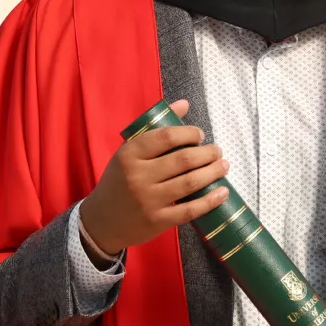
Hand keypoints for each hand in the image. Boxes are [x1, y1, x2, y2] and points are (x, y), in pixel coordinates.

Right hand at [80, 100, 229, 254]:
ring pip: (189, 183)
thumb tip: (184, 104)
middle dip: (207, 153)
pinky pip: (189, 210)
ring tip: (223, 165)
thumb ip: (156, 128)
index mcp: (129, 154)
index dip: (189, 133)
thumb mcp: (129, 152)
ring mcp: (148, 201)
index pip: (166, 137)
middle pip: (183, 160)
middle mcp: (138, 176)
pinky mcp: (157, 222)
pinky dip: (210, 201)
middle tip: (217, 151)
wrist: (101, 221)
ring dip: (212, 172)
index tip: (200, 135)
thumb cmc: (119, 181)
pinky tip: (222, 192)